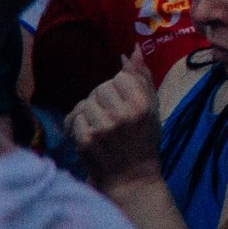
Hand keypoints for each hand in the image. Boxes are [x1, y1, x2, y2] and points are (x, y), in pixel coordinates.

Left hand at [65, 50, 164, 192]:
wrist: (132, 178)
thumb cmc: (144, 140)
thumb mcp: (152, 108)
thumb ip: (142, 79)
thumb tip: (132, 50)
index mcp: (143, 104)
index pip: (120, 78)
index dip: (119, 89)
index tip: (125, 104)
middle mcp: (124, 114)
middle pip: (100, 88)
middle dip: (103, 100)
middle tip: (112, 117)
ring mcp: (103, 127)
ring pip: (86, 102)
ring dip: (89, 112)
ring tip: (101, 126)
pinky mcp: (86, 140)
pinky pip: (74, 118)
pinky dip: (78, 125)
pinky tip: (90, 135)